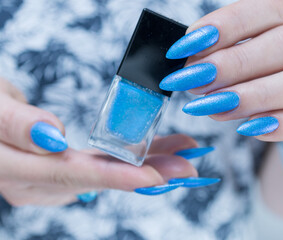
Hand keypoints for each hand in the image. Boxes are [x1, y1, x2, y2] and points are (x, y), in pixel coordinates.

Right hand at [0, 78, 197, 205]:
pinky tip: (155, 147)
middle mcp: (38, 183)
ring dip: (146, 161)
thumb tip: (52, 137)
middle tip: (188, 164)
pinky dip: (129, 156)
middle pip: (100, 177)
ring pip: (106, 171)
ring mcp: (50, 179)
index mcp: (19, 171)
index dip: (119, 177)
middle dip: (148, 171)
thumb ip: (15, 124)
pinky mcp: (60, 170)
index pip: (76, 174)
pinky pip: (100, 163)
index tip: (159, 176)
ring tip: (182, 150)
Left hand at [161, 0, 282, 180]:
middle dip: (233, 63)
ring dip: (254, 94)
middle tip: (194, 81)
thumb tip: (192, 67)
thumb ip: (237, 64)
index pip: (266, 12)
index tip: (186, 47)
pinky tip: (252, 128)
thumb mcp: (267, 68)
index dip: (224, 27)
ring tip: (214, 107)